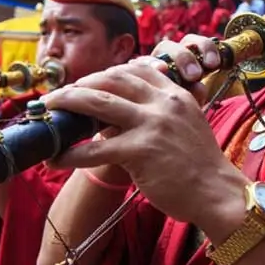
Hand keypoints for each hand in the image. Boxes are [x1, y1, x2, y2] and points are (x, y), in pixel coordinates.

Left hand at [41, 38, 248, 243]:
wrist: (218, 194)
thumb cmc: (198, 167)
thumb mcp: (184, 127)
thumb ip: (155, 114)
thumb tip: (111, 118)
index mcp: (175, 95)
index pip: (135, 70)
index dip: (104, 74)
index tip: (85, 83)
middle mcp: (163, 103)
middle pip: (111, 79)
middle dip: (78, 85)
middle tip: (56, 96)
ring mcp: (152, 125)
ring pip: (98, 104)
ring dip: (67, 104)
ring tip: (47, 113)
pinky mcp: (141, 151)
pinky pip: (96, 149)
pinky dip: (72, 153)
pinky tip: (56, 158)